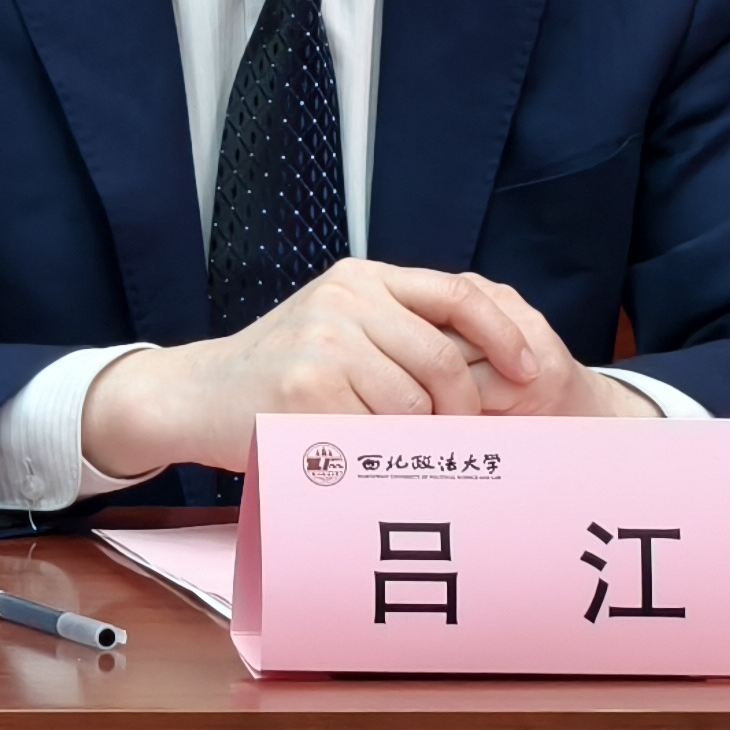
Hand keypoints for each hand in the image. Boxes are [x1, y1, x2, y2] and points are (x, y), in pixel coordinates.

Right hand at [80, 259, 654, 480]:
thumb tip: (497, 372)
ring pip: (416, 403)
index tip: (534, 374)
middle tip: (455, 438)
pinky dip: (378, 453)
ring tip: (383, 445)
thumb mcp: (338, 328)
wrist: (195, 394)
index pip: (459, 294)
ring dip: (413, 437)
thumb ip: (399, 332)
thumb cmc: (280, 375)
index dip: (505, 336)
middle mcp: (344, 297)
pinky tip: (353, 452)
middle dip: (462, 409)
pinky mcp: (305, 386)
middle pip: (445, 360)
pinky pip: (378, 432)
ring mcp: (323, 340)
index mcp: (362, 276)